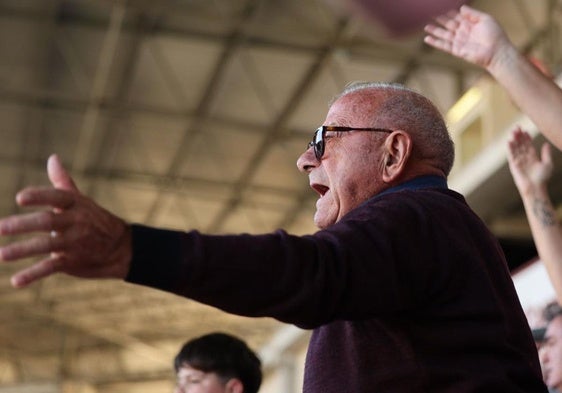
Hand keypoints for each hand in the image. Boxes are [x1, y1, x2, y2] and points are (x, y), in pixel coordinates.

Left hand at [0, 155, 131, 287]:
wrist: (121, 248)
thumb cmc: (95, 221)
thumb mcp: (81, 201)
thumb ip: (63, 182)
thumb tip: (52, 158)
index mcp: (76, 205)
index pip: (56, 197)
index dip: (39, 197)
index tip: (19, 198)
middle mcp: (76, 223)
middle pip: (48, 222)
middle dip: (24, 224)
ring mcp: (74, 243)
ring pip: (47, 245)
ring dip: (23, 250)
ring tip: (1, 255)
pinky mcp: (72, 262)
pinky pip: (51, 268)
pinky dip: (33, 274)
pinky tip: (16, 281)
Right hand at [424, 5, 510, 68]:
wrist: (496, 52)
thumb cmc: (495, 35)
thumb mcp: (485, 19)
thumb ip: (472, 13)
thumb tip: (460, 7)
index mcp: (470, 23)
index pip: (456, 16)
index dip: (448, 11)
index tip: (440, 6)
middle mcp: (463, 32)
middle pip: (448, 24)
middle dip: (439, 19)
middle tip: (430, 13)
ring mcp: (459, 41)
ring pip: (444, 34)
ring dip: (435, 30)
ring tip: (426, 26)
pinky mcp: (457, 50)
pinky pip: (443, 45)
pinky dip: (435, 42)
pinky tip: (427, 38)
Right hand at [507, 127, 552, 195]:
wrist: (535, 188)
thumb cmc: (543, 178)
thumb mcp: (548, 164)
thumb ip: (546, 154)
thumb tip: (546, 144)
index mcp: (533, 157)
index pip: (528, 145)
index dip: (526, 138)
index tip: (525, 130)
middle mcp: (525, 158)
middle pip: (520, 144)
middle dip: (519, 136)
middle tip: (516, 127)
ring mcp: (519, 161)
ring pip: (515, 148)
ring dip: (514, 139)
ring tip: (513, 131)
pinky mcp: (514, 165)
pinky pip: (511, 155)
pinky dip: (510, 148)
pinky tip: (509, 141)